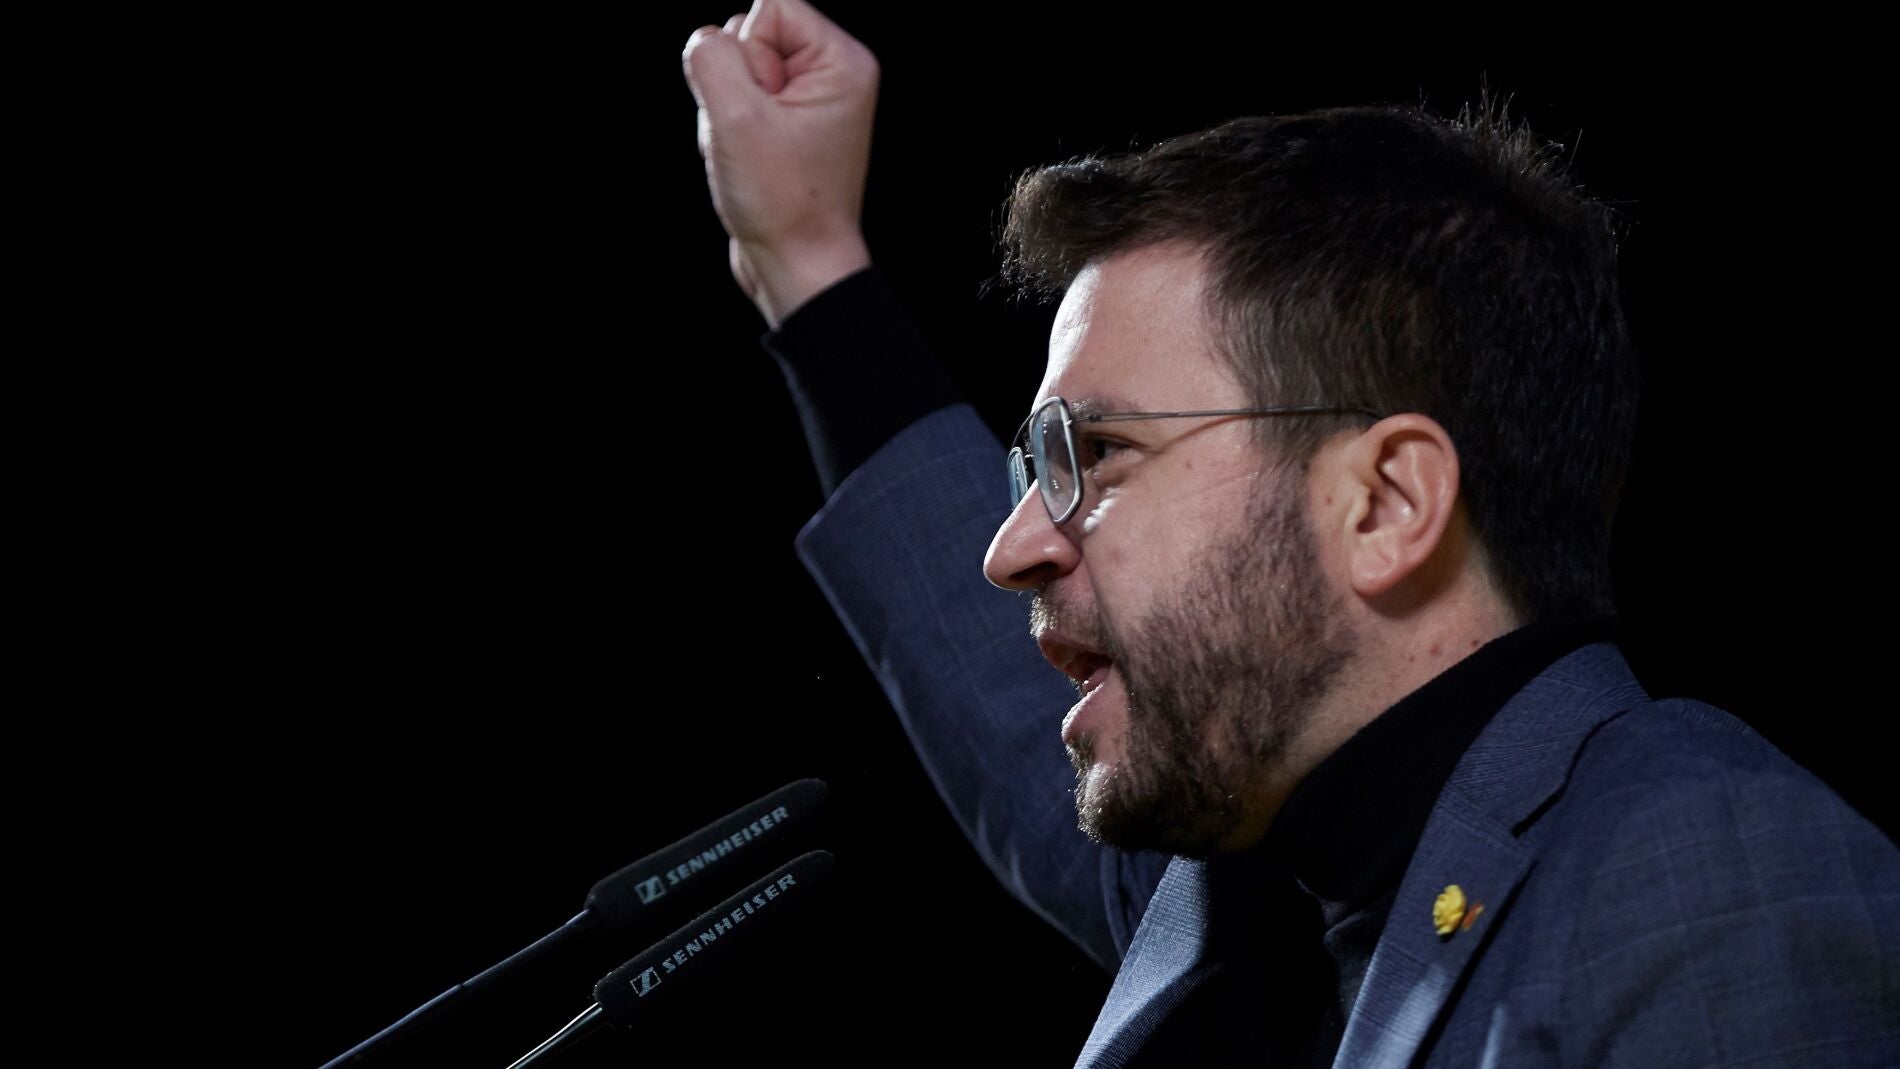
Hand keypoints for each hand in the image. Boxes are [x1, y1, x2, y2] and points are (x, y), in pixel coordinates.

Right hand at [682, 0, 876, 328]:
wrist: (796, 267)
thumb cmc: (782, 202)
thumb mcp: (737, 119)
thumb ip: (712, 58)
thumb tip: (704, 41)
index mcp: (841, 62)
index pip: (769, 6)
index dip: (748, 52)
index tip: (764, 106)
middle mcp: (832, 75)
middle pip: (750, 33)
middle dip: (734, 84)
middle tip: (755, 137)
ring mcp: (808, 102)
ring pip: (735, 70)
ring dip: (724, 110)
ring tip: (747, 154)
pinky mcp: (786, 126)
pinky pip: (736, 101)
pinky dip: (726, 130)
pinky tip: (741, 162)